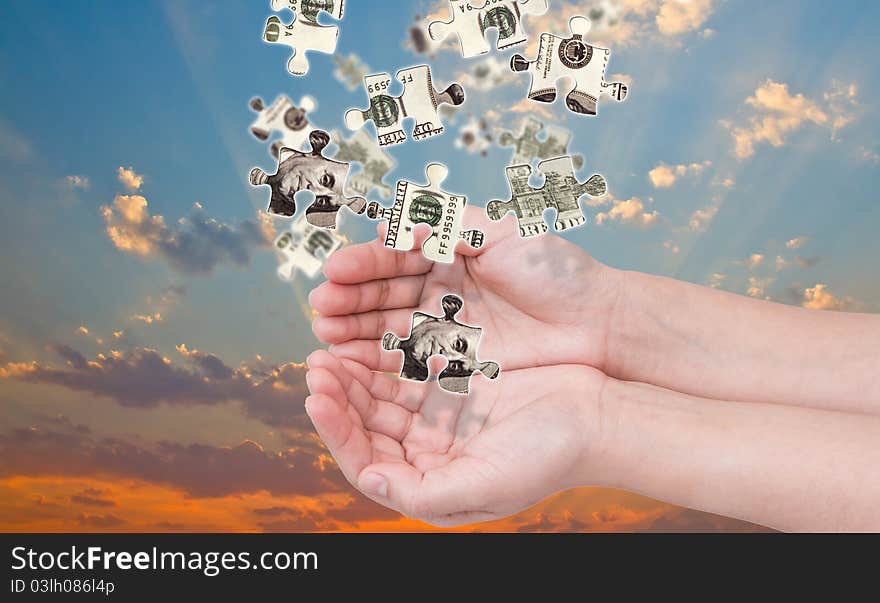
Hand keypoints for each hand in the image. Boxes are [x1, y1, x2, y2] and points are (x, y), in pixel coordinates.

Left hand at [304, 349, 606, 525]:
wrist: (600, 415)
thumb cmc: (549, 457)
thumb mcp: (485, 487)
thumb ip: (422, 494)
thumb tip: (369, 481)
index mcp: (429, 469)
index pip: (366, 453)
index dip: (336, 427)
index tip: (316, 396)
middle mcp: (429, 433)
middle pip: (367, 411)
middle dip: (339, 387)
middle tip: (317, 360)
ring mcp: (443, 395)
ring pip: (382, 376)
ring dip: (356, 356)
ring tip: (332, 332)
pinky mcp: (460, 361)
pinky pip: (413, 345)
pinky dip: (389, 331)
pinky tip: (372, 320)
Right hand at [309, 207, 621, 372]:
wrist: (597, 324)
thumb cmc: (554, 271)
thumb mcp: (501, 234)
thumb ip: (448, 225)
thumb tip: (395, 223)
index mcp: (448, 254)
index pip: (393, 257)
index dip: (362, 265)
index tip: (333, 272)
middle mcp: (440, 290)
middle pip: (382, 293)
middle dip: (349, 299)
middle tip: (322, 308)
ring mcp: (444, 327)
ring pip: (388, 327)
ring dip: (354, 330)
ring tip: (325, 333)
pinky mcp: (453, 363)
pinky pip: (407, 360)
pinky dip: (377, 359)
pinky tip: (351, 359)